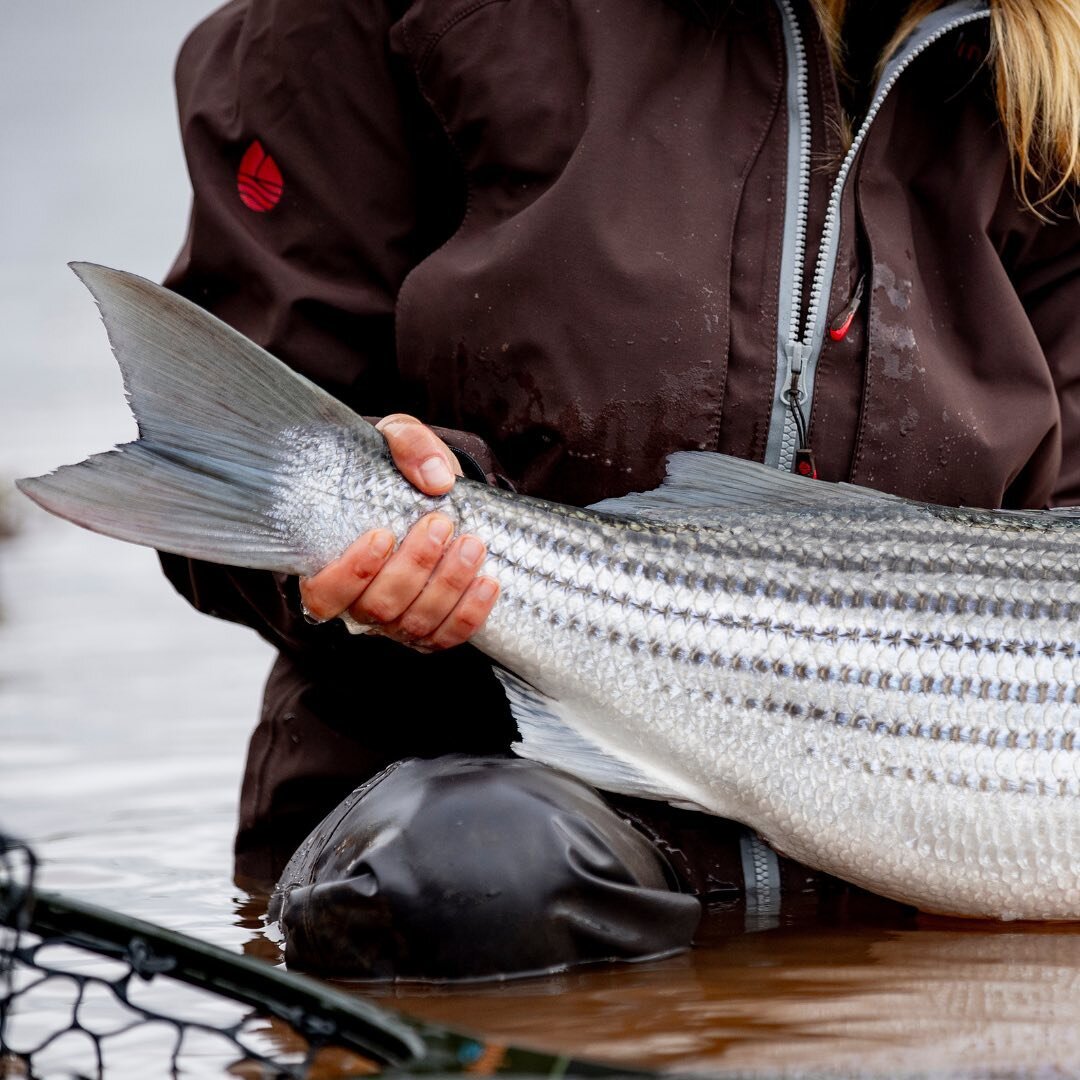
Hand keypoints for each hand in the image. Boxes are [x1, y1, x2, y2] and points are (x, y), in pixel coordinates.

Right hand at [298, 414, 498, 649]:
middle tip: (440, 525)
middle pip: (378, 608)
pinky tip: (487, 582)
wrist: (433, 488)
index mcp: (329, 564)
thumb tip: (435, 477)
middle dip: (414, 568)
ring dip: (447, 586)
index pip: (324, 593)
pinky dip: (469, 614)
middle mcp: (357, 603)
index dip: (352, 573)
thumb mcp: (396, 439)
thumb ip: (408, 445)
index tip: (383, 534)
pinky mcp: (429, 630)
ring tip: (472, 545)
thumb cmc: (398, 468)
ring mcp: (394, 622)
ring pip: (414, 624)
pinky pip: (446, 637)